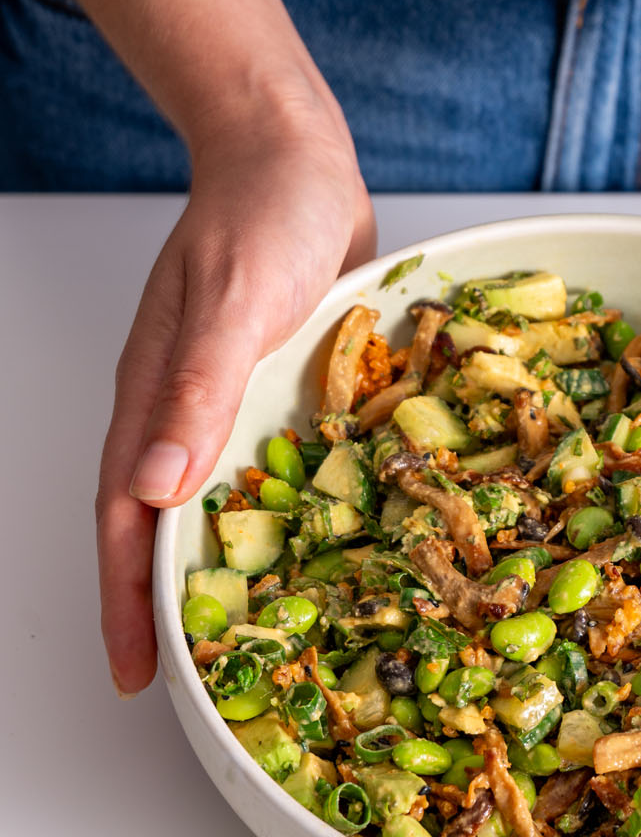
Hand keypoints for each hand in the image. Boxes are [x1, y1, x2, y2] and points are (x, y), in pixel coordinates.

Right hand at [97, 102, 375, 693]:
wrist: (297, 155)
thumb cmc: (263, 214)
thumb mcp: (234, 302)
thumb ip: (197, 390)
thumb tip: (154, 488)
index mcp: (157, 400)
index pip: (128, 523)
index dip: (130, 602)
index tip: (137, 672)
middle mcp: (187, 412)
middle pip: (164, 529)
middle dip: (167, 608)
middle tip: (191, 681)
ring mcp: (232, 403)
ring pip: (217, 507)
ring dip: (225, 571)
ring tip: (249, 638)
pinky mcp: (277, 391)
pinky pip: (269, 470)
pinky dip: (279, 517)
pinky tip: (316, 549)